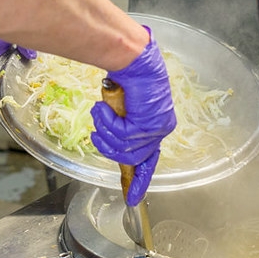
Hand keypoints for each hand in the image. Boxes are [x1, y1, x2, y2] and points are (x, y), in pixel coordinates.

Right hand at [90, 28, 176, 204]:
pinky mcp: (147, 123)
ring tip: (100, 112)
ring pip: (123, 148)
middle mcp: (160, 129)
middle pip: (131, 157)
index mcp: (157, 126)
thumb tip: (108, 137)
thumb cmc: (127, 77)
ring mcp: (155, 127)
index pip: (149, 160)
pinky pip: (120, 135)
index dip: (139, 180)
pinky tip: (103, 107)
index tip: (132, 199)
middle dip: (109, 146)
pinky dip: (106, 122)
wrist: (133, 59)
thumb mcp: (124, 108)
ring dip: (105, 130)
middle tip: (98, 131)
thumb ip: (122, 124)